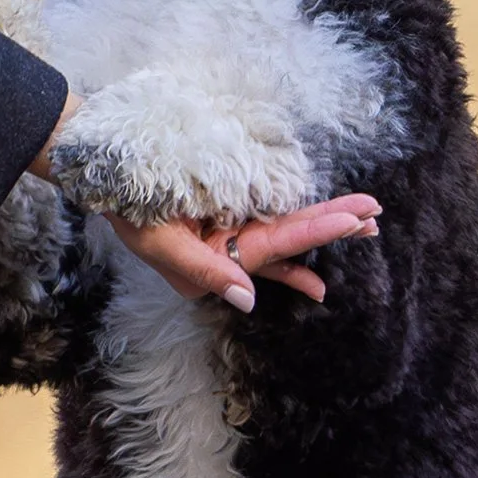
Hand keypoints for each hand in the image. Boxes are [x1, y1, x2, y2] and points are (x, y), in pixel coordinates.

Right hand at [106, 196, 380, 311]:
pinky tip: (323, 224)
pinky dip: (292, 226)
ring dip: (320, 225)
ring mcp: (225, 233)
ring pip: (281, 231)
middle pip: (288, 241)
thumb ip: (204, 273)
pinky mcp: (221, 213)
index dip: (317, 231)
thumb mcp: (159, 246)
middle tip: (375, 220)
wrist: (102, 177)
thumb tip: (249, 300)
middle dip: (331, 229)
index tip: (355, 221)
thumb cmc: (126, 211)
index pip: (276, 247)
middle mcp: (226, 251)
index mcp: (215, 263)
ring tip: (363, 220)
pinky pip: (263, 223)